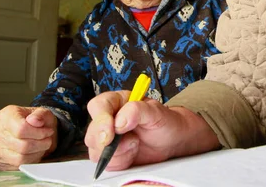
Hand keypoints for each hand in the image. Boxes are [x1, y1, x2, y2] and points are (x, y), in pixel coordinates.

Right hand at [0, 105, 57, 168]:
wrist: (26, 129)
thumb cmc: (34, 121)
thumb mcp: (42, 112)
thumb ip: (40, 114)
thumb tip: (35, 121)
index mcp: (6, 116)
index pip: (21, 129)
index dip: (39, 133)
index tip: (48, 132)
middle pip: (22, 146)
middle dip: (40, 144)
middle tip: (47, 140)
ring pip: (20, 158)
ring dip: (37, 154)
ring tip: (42, 146)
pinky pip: (17, 166)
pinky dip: (30, 161)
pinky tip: (34, 153)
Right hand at [85, 91, 218, 170]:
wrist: (173, 139)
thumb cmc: (164, 121)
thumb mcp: (156, 111)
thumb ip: (137, 110)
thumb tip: (119, 121)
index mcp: (117, 102)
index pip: (98, 106)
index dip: (101, 120)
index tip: (112, 132)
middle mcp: (109, 120)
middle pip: (92, 132)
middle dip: (108, 142)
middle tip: (131, 142)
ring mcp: (109, 139)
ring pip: (96, 151)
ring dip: (118, 153)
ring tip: (136, 144)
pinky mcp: (113, 155)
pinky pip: (107, 164)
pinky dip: (121, 161)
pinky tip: (133, 153)